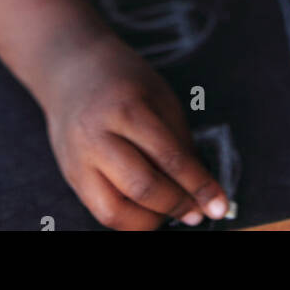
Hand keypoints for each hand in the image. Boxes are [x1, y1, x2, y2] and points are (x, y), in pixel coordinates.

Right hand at [41, 26, 229, 230]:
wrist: (71, 68)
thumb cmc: (123, 79)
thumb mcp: (159, 96)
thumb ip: (178, 140)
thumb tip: (200, 187)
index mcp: (125, 108)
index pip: (168, 158)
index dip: (198, 185)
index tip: (219, 204)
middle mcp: (96, 136)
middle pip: (141, 187)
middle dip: (177, 205)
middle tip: (198, 212)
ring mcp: (77, 160)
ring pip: (115, 211)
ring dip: (150, 221)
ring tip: (169, 210)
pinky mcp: (70, 177)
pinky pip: (101, 211)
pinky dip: (129, 218)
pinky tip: (147, 209)